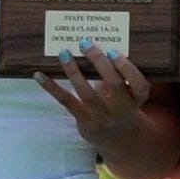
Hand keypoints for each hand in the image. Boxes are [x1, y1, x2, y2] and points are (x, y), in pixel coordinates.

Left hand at [36, 47, 150, 144]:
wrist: (113, 135)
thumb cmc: (119, 101)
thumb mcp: (127, 90)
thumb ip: (119, 72)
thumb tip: (94, 43)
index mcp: (137, 99)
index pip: (140, 85)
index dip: (127, 69)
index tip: (112, 51)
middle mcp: (121, 109)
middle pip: (114, 85)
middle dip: (99, 63)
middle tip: (85, 43)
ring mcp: (101, 116)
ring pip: (87, 93)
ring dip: (74, 72)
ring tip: (64, 53)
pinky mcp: (83, 120)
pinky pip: (66, 101)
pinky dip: (51, 87)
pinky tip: (39, 74)